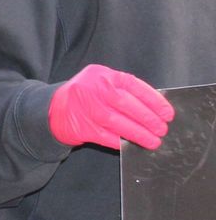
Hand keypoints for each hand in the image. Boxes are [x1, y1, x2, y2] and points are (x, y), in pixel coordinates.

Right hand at [48, 64, 174, 150]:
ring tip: (152, 141)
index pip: (133, 85)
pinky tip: (131, 144)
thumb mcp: (101, 83)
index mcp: (102, 75)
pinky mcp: (81, 127)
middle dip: (148, 119)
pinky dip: (121, 141)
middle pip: (127, 105)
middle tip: (161, 129)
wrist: (53, 110)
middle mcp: (93, 89)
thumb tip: (154, 107)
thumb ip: (123, 90)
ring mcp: (85, 108)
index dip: (154, 100)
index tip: (167, 113)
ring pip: (118, 123)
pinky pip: (107, 136)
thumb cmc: (84, 96)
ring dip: (139, 134)